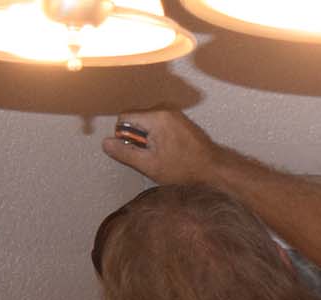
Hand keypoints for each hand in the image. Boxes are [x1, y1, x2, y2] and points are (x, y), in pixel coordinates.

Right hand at [101, 107, 222, 185]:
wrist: (215, 169)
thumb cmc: (185, 169)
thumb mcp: (150, 165)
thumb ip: (125, 153)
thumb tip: (105, 142)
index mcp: (156, 117)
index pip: (124, 118)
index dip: (125, 136)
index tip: (137, 151)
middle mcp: (165, 109)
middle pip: (136, 119)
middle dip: (138, 138)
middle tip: (152, 156)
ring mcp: (175, 113)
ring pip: (147, 123)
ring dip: (149, 139)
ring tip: (163, 154)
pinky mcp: (181, 119)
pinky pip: (160, 124)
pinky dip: (159, 136)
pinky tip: (171, 151)